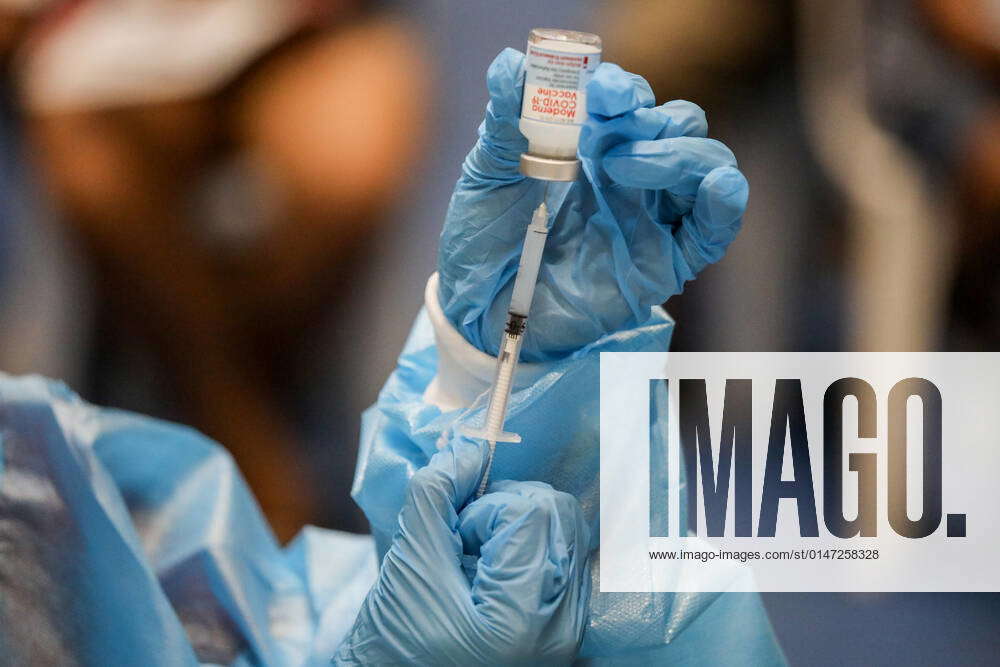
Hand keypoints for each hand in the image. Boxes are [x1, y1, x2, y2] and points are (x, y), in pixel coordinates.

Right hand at [333, 439, 590, 665]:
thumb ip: (436, 494)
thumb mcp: (410, 561)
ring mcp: (567, 630)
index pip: (533, 513)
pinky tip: (494, 571)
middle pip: (561, 514)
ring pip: (567, 530)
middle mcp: (560, 627)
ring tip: (477, 559)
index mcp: (523, 617)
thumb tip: (467, 448)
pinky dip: (530, 548)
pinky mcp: (564, 626)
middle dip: (507, 511)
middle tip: (465, 543)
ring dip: (519, 527)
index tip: (455, 540)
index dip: (485, 510)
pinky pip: (564, 557)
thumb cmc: (395, 640)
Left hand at [438, 49, 747, 360]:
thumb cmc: (485, 239)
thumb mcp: (487, 175)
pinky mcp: (663, 262)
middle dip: (651, 119)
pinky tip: (717, 188)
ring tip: (625, 168)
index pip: (632, 102)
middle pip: (676, 125)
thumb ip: (505, 122)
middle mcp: (630, 175)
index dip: (624, 89)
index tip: (600, 92)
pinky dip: (725, 203)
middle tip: (610, 132)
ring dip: (679, 154)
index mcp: (593, 145)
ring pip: (704, 165)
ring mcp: (650, 216)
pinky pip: (712, 230)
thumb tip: (509, 65)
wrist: (480, 308)